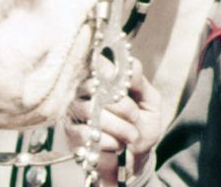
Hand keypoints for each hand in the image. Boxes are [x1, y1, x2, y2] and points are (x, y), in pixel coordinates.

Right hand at [64, 57, 161, 185]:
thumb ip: (140, 83)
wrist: (137, 157)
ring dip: (118, 126)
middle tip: (135, 116)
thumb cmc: (142, 124)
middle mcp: (85, 90)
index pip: (98, 63)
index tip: (127, 89)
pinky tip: (116, 145)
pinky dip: (108, 141)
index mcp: (104, 77)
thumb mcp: (149, 101)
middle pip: (94, 86)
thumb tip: (132, 65)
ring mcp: (76, 111)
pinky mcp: (72, 134)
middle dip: (121, 105)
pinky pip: (85, 133)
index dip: (112, 73)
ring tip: (131, 135)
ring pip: (90, 110)